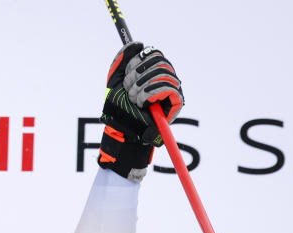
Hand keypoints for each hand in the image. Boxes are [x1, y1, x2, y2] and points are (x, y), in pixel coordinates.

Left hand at [98, 42, 183, 181]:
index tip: (126, 76)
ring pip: (162, 73)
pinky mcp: (177, 101)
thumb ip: (123, 59)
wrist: (121, 130)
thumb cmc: (118, 108)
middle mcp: (165, 77)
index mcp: (152, 71)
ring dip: (141, 87)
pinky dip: (150, 94)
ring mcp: (172, 89)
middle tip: (128, 91)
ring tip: (134, 100)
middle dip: (136, 76)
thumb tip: (137, 43)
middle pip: (159, 60)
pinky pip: (168, 86)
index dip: (137, 61)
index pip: (153, 52)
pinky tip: (143, 103)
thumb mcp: (115, 80)